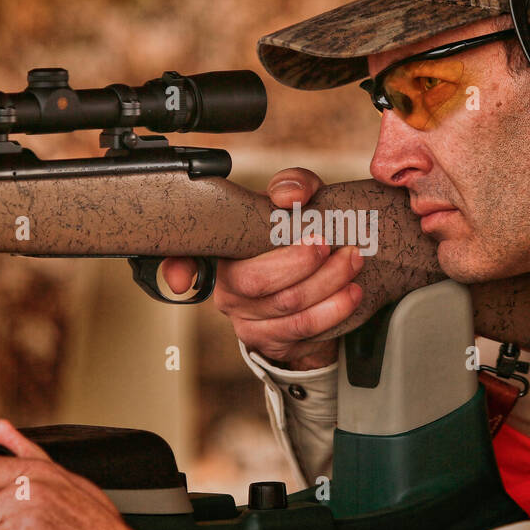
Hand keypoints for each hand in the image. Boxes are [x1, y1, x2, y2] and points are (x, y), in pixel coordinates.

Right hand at [160, 167, 361, 369]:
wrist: (323, 284)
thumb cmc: (298, 236)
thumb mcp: (295, 204)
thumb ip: (292, 187)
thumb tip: (290, 197)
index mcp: (222, 252)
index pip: (185, 259)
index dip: (176, 269)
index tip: (180, 281)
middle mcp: (227, 290)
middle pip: (256, 282)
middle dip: (298, 262)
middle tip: (328, 243)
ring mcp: (246, 320)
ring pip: (286, 307)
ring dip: (327, 284)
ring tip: (353, 261)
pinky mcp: (271, 342)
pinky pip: (302, 330)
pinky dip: (333, 310)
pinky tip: (351, 293)